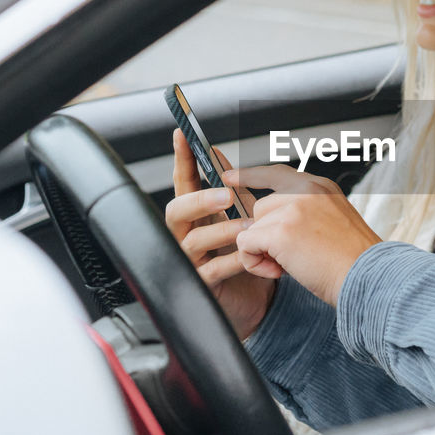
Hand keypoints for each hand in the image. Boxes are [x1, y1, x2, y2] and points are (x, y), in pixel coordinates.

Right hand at [163, 129, 273, 339]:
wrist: (258, 300)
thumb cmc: (247, 256)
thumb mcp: (241, 217)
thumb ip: (233, 191)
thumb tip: (224, 157)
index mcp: (197, 215)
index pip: (184, 181)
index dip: (182, 159)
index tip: (183, 135)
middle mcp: (187, 235)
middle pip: (176, 211)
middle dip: (199, 199)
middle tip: (225, 194)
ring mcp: (191, 260)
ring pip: (192, 240)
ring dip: (221, 230)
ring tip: (247, 227)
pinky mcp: (202, 285)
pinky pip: (210, 271)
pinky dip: (230, 261)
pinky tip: (248, 257)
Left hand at [222, 164, 382, 306]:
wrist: (369, 277)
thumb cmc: (354, 261)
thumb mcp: (333, 223)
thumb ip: (305, 214)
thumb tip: (270, 223)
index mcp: (321, 187)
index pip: (277, 173)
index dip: (251, 175)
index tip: (230, 176)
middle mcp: (307, 191)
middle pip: (261, 206)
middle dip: (266, 234)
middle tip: (289, 257)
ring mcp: (294, 208)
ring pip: (252, 226)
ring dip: (263, 250)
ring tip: (289, 265)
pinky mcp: (281, 230)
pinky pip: (246, 244)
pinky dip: (256, 263)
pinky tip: (279, 271)